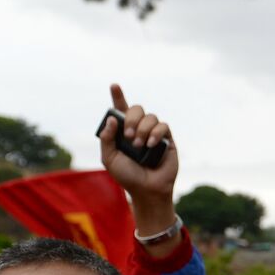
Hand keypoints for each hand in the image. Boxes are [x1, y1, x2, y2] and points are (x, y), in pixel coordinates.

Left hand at [100, 84, 179, 231]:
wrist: (147, 190)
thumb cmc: (127, 176)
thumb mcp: (109, 158)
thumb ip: (107, 138)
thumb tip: (113, 119)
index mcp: (123, 132)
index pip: (120, 110)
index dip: (118, 96)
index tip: (114, 85)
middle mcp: (139, 129)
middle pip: (136, 109)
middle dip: (131, 119)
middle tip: (128, 136)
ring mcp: (154, 133)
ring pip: (150, 117)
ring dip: (142, 129)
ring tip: (139, 146)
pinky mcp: (167, 140)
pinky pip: (163, 126)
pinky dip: (155, 133)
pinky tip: (151, 145)